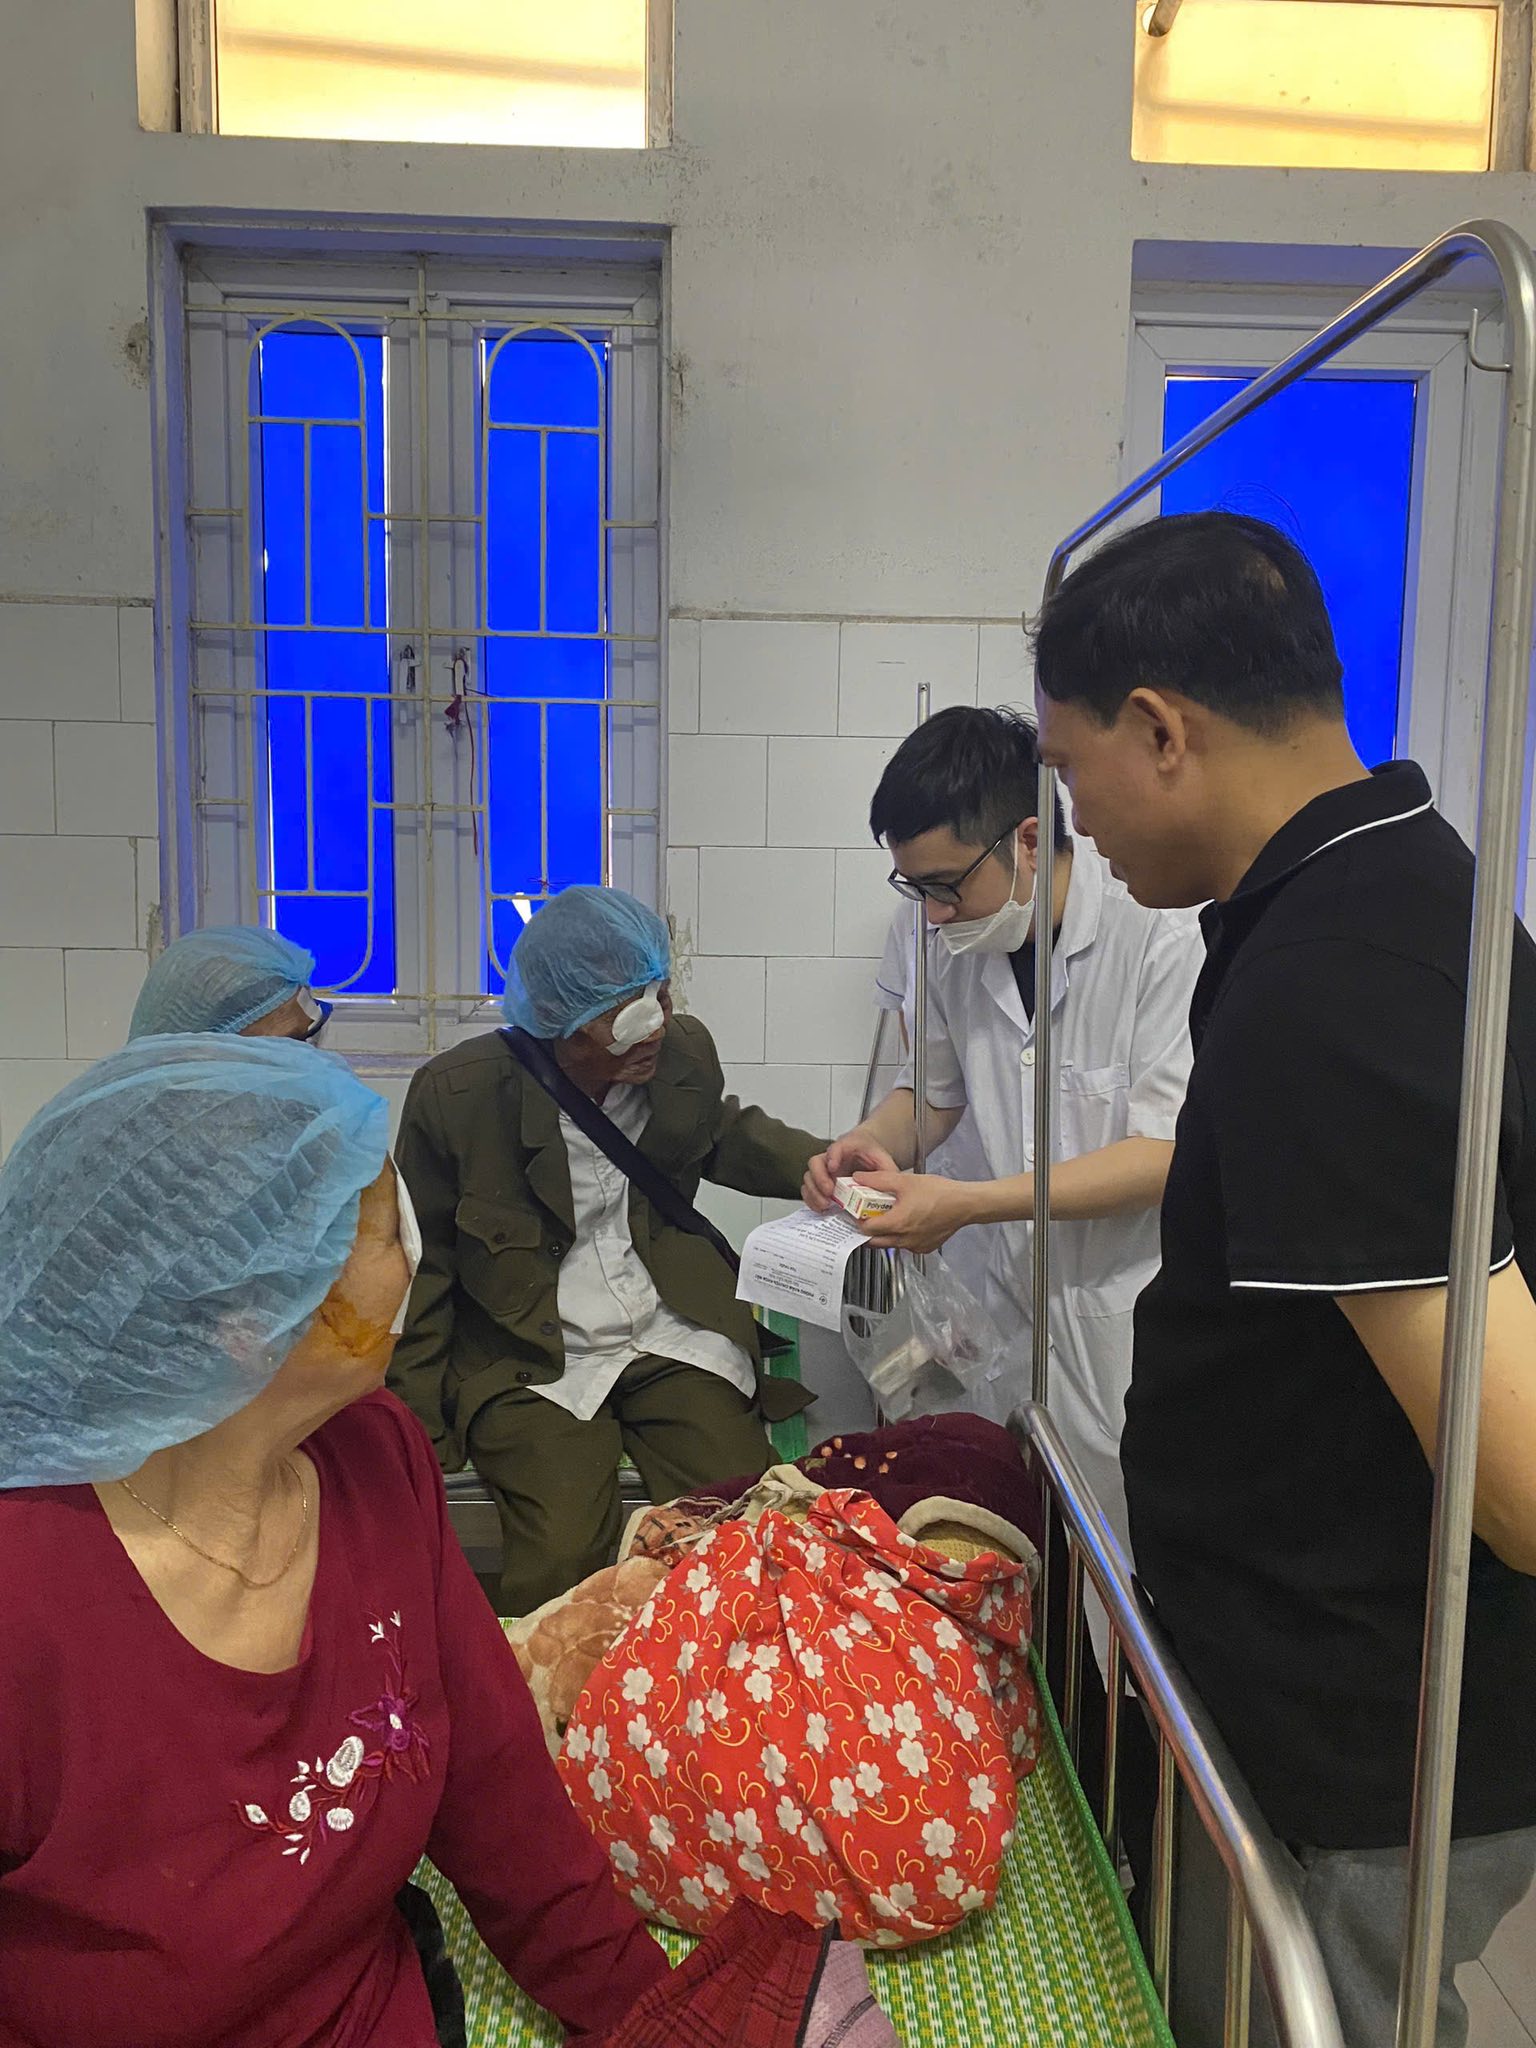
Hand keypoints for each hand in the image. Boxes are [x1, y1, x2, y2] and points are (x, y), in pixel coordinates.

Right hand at [802, 1133, 900, 1212]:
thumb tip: (888, 1185)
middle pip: (815, 1163)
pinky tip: (821, 1208)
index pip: (836, 1147)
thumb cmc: (872, 1154)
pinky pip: (809, 1189)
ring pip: (809, 1177)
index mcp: (847, 1146)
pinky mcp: (821, 1181)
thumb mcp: (883, 1160)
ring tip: (825, 1205)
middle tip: (829, 1193)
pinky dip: (812, 1199)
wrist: (866, 1152)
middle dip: (819, 1179)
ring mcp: (824, 1169)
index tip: (833, 1167)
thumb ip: (887, 1170)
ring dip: (814, 1192)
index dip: (832, 1156)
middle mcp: (831, 1157)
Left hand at [856, 1172, 977, 1252]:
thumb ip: (878, 1180)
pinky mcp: (925, 1248)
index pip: (866, 1229)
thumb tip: (859, 1178)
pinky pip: (906, 1245)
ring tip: (888, 1216)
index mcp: (897, 1223)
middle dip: (867, 1230)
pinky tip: (907, 1221)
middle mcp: (904, 1240)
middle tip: (867, 1217)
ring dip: (884, 1233)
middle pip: (874, 1242)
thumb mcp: (904, 1180)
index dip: (858, 1219)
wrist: (965, 1204)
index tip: (856, 1211)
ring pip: (890, 1244)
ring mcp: (915, 1246)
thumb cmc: (939, 1192)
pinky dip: (901, 1236)